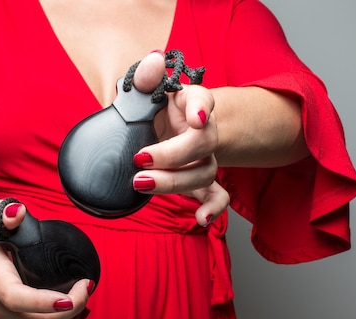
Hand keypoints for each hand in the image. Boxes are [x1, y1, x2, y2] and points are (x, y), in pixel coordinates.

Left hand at [131, 51, 229, 225]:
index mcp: (191, 102)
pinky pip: (217, 196)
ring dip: (175, 182)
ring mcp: (205, 157)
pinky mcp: (200, 180)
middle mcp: (204, 130)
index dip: (202, 109)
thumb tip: (154, 60)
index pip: (203, 100)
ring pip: (204, 172)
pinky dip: (213, 209)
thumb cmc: (150, 109)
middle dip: (171, 156)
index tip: (196, 119)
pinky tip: (201, 219)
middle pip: (202, 144)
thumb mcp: (142, 91)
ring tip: (141, 184)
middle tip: (139, 160)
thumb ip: (145, 77)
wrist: (157, 129)